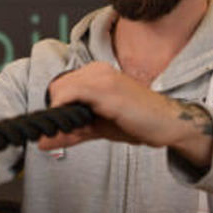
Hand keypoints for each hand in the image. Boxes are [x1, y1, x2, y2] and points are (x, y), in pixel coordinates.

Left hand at [37, 62, 212, 167]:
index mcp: (96, 73)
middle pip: (56, 87)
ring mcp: (102, 76)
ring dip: (62, 113)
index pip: (60, 86)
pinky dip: (65, 111)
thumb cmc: (138, 121)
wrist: (169, 123)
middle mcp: (97, 70)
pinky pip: (71, 94)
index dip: (57, 109)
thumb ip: (71, 133)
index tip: (64, 127)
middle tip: (72, 131)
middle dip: (58, 112)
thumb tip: (43, 143)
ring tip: (81, 129)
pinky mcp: (107, 88)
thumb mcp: (98, 127)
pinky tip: (81, 125)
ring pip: (60, 90)